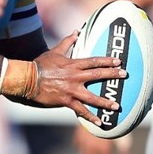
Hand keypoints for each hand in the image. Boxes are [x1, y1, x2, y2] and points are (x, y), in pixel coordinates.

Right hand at [4, 32, 125, 126]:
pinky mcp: (66, 101)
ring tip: (117, 106)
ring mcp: (71, 90)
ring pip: (92, 97)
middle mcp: (75, 77)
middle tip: (124, 76)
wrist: (28, 80)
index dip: (107, 61)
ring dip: (106, 102)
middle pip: (98, 75)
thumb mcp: (55, 51)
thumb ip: (68, 42)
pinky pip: (81, 110)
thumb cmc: (41, 65)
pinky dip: (90, 117)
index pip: (94, 61)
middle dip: (112, 75)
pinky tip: (100, 122)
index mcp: (73, 64)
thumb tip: (76, 31)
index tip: (119, 62)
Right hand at [73, 124, 131, 153]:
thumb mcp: (122, 132)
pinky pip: (78, 143)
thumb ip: (124, 144)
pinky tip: (81, 147)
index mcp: (104, 148)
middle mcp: (93, 146)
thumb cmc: (114, 120)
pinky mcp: (79, 133)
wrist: (99, 109)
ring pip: (84, 153)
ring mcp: (85, 140)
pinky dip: (80, 147)